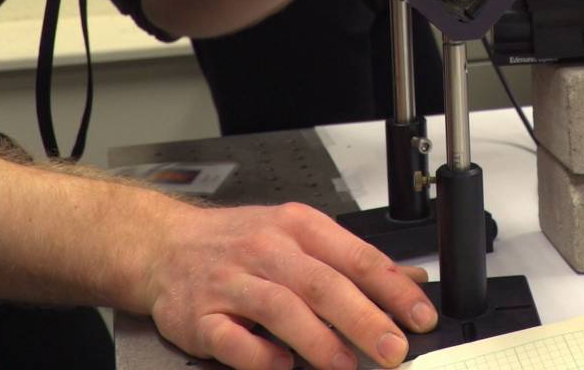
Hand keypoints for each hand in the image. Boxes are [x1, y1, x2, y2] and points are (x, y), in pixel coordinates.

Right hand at [145, 200, 435, 369]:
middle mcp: (266, 250)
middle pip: (323, 284)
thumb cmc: (237, 242)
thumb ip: (351, 261)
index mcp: (298, 227)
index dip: (393, 289)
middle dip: (364, 319)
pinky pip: (233, 339)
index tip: (420, 318)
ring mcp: (232, 283)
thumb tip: (410, 282)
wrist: (164, 245)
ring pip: (281, 309)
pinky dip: (260, 355)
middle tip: (393, 349)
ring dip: (319, 340)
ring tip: (347, 365)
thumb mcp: (298, 235)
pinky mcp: (201, 316)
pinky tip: (283, 365)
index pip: (356, 257)